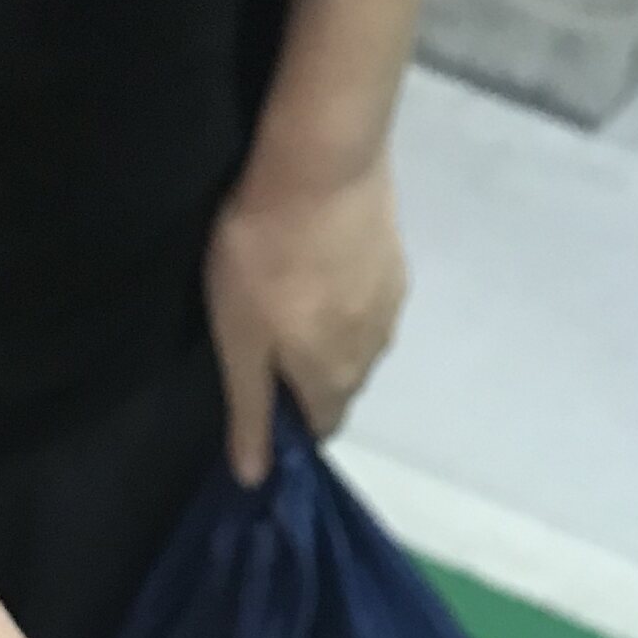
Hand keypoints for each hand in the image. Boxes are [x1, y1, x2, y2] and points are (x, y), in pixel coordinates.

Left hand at [205, 152, 406, 484]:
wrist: (322, 159)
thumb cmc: (266, 255)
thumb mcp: (240, 341)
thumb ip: (250, 411)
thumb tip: (255, 478)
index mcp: (334, 381)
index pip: (322, 427)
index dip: (293, 423)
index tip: (262, 392)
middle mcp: (374, 353)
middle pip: (340, 384)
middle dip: (309, 375)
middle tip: (266, 330)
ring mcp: (391, 304)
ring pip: (358, 340)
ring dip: (330, 331)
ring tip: (293, 290)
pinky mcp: (397, 259)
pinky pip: (368, 297)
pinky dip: (346, 293)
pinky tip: (320, 261)